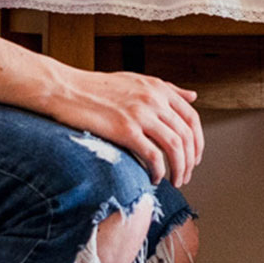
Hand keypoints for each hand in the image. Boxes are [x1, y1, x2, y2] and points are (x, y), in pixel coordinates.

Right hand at [44, 69, 203, 186]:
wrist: (65, 89)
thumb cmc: (96, 87)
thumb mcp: (135, 80)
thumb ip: (167, 88)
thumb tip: (193, 96)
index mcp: (158, 88)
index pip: (192, 118)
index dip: (198, 142)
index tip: (194, 158)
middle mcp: (154, 99)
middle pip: (186, 136)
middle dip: (190, 161)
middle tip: (185, 176)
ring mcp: (140, 114)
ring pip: (175, 147)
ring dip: (179, 169)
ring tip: (175, 182)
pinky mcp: (125, 130)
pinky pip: (152, 156)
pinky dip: (158, 171)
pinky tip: (153, 179)